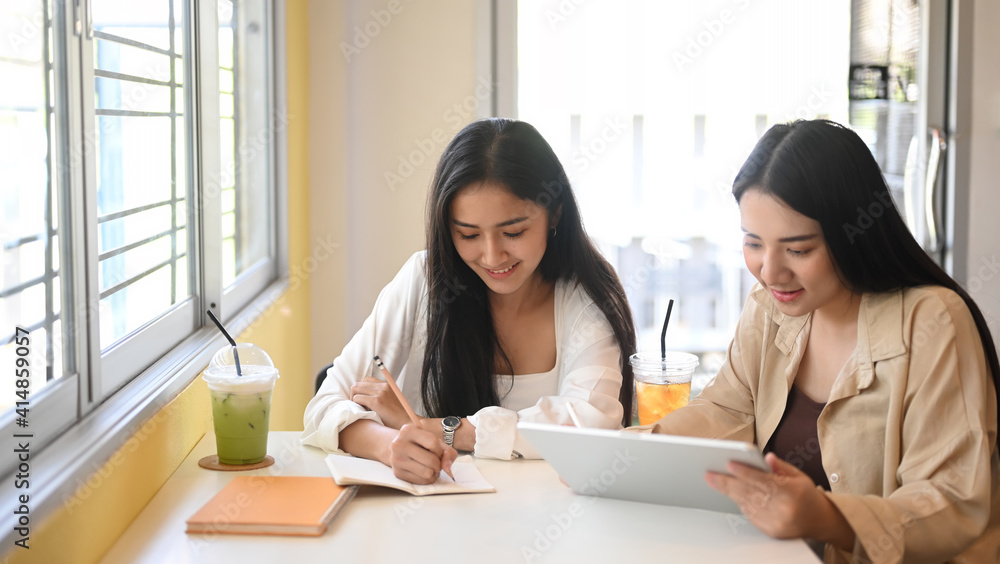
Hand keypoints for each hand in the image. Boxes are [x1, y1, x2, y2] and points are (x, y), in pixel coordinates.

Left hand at [350, 376, 410, 428]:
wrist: (405, 423)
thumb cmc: (396, 416)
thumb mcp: (390, 400)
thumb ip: (380, 394)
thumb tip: (363, 395)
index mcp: (386, 385)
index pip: (366, 380)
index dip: (361, 389)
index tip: (361, 398)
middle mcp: (383, 386)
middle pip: (359, 383)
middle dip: (354, 393)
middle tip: (356, 404)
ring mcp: (379, 393)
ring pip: (356, 389)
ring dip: (354, 398)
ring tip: (359, 407)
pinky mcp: (376, 401)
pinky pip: (357, 398)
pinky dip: (355, 404)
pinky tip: (361, 411)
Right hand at [389, 423, 458, 484]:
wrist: (398, 448)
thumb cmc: (419, 443)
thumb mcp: (433, 440)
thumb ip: (446, 451)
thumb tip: (447, 468)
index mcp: (409, 430)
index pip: (433, 443)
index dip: (440, 450)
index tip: (437, 452)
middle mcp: (399, 444)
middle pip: (430, 460)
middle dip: (438, 464)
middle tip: (436, 462)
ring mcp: (396, 459)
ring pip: (427, 473)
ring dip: (434, 473)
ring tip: (431, 467)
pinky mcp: (397, 473)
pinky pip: (421, 481)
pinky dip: (427, 479)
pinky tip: (424, 472)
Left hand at [705, 453, 850, 543]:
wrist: (819, 521)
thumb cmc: (807, 495)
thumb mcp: (798, 475)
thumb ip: (780, 466)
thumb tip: (765, 457)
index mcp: (792, 492)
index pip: (762, 480)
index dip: (744, 471)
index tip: (729, 463)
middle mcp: (783, 509)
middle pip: (749, 492)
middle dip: (727, 482)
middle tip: (710, 474)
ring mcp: (776, 522)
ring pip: (746, 504)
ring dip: (729, 492)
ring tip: (715, 481)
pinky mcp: (770, 531)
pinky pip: (749, 514)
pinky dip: (739, 502)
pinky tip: (730, 493)